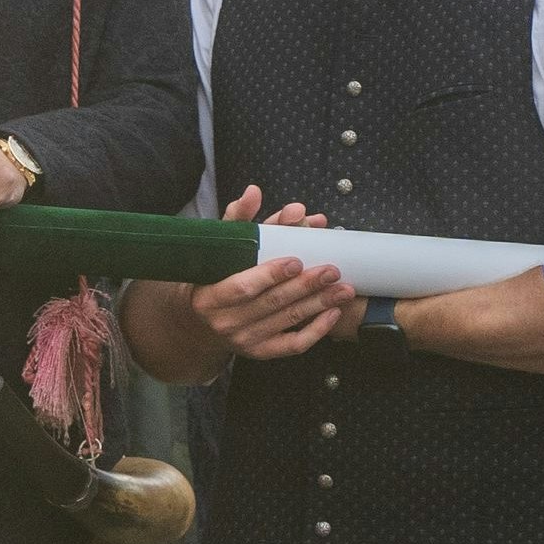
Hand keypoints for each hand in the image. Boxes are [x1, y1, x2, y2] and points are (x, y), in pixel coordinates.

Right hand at [182, 186, 357, 360]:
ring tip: (343, 287)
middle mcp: (225, 323)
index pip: (241, 288)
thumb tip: (253, 192)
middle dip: (305, 286)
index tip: (296, 260)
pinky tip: (333, 313)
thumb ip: (237, 220)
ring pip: (287, 321)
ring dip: (319, 304)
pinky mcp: (261, 352)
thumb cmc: (214, 279)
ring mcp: (244, 340)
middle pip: (271, 303)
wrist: (200, 323)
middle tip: (331, 269)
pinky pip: (293, 345)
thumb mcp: (219, 249)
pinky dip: (316, 330)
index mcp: (208, 297)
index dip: (270, 275)